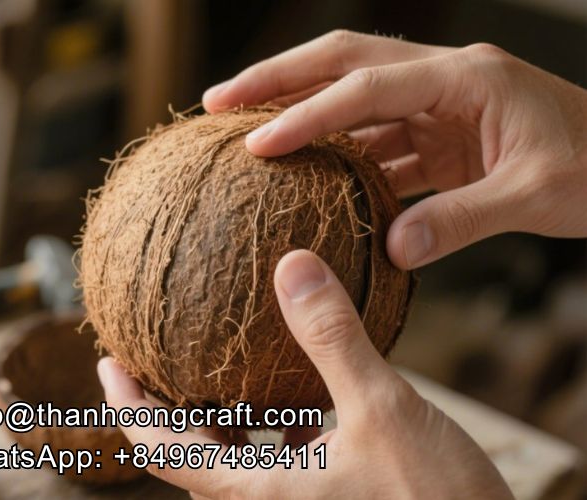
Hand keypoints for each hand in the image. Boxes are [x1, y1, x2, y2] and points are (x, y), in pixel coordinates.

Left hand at [98, 250, 512, 498]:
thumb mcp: (383, 411)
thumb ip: (334, 339)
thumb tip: (292, 265)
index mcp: (258, 494)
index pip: (162, 451)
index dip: (127, 406)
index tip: (108, 361)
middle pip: (193, 452)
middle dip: (170, 402)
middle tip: (156, 351)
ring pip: (238, 456)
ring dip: (224, 411)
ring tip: (220, 360)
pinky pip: (282, 459)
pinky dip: (277, 422)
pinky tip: (300, 388)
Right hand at [203, 30, 586, 268]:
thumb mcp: (536, 195)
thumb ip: (461, 220)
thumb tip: (391, 249)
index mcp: (467, 77)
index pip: (365, 90)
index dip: (307, 116)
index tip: (256, 145)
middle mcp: (445, 77)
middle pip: (343, 61)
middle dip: (277, 77)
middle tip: (217, 100)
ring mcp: (441, 103)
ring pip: (352, 99)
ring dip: (299, 113)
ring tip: (245, 133)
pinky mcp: (443, 133)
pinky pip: (377, 139)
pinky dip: (338, 155)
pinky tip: (308, 177)